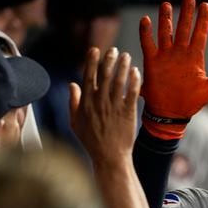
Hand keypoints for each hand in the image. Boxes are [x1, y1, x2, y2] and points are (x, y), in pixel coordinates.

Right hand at [69, 46, 140, 164]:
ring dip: (123, 66)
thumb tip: (72, 84)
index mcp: (87, 104)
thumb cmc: (92, 141)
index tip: (95, 50)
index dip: (91, 62)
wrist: (109, 157)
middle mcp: (100, 103)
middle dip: (109, 60)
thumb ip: (74, 102)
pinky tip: (136, 72)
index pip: (88, 77)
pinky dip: (134, 80)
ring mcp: (114, 107)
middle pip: (105, 75)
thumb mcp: (75, 123)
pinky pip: (131, 92)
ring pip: (119, 81)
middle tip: (115, 50)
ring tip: (127, 56)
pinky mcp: (128, 113)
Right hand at [139, 0, 207, 139]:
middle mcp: (180, 54)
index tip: (205, 5)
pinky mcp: (152, 62)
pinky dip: (146, 32)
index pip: (200, 34)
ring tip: (166, 4)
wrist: (169, 114)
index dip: (203, 20)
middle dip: (186, 13)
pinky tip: (146, 20)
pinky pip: (148, 43)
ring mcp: (166, 56)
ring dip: (165, 19)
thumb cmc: (190, 103)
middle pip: (183, 28)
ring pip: (165, 32)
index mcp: (194, 58)